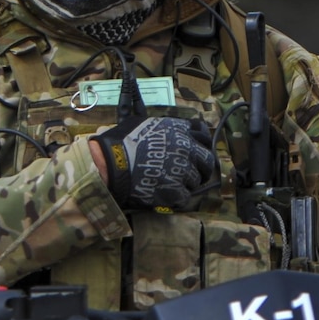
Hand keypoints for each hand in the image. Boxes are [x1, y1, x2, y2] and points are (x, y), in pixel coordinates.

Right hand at [94, 117, 217, 211]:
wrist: (111, 163)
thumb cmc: (122, 141)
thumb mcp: (145, 123)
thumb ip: (164, 127)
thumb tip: (172, 129)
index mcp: (180, 131)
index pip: (203, 136)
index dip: (201, 144)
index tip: (196, 150)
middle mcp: (186, 150)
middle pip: (207, 161)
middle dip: (201, 167)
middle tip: (192, 172)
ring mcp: (183, 172)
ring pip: (196, 180)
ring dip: (186, 182)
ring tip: (170, 182)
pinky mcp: (175, 192)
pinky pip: (184, 197)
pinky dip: (176, 197)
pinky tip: (165, 193)